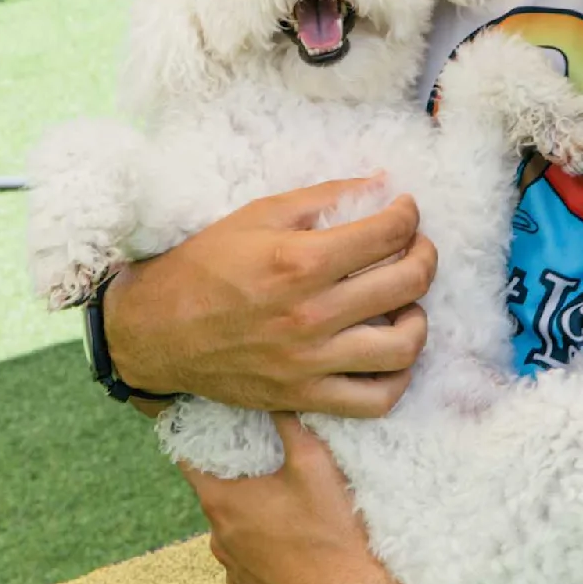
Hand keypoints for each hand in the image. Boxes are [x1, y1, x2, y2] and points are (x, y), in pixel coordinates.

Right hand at [104, 177, 436, 415]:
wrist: (157, 331)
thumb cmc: (205, 266)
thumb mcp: (259, 215)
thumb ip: (325, 197)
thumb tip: (382, 184)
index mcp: (299, 261)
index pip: (389, 233)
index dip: (408, 215)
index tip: (403, 211)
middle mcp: (311, 314)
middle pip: (408, 283)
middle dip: (425, 256)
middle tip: (415, 247)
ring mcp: (310, 361)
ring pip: (404, 346)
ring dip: (418, 317)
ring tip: (405, 302)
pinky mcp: (305, 396)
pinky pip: (377, 399)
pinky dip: (398, 377)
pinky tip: (390, 352)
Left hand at [184, 414, 413, 583]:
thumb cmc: (331, 536)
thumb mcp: (314, 464)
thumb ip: (291, 423)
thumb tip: (278, 394)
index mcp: (224, 503)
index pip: (190, 459)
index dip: (198, 436)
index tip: (206, 419)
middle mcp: (219, 537)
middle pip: (216, 491)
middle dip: (237, 471)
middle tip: (264, 453)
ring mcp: (233, 566)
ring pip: (234, 523)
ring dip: (252, 508)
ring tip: (286, 495)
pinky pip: (248, 551)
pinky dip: (263, 537)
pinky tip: (293, 530)